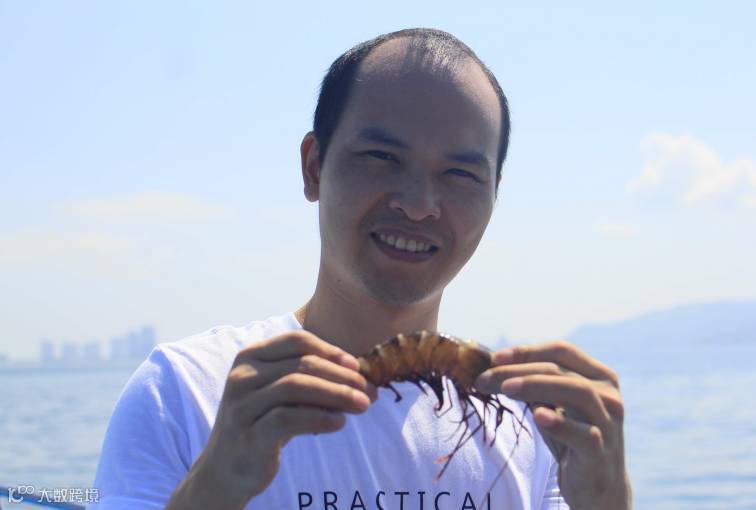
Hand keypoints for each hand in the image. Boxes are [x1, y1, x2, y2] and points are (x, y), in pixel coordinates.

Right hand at [167, 330, 376, 508]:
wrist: (226, 469)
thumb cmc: (263, 424)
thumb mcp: (283, 395)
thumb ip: (312, 381)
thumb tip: (362, 379)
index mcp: (250, 357)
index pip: (297, 341)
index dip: (331, 351)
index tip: (356, 367)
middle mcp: (242, 375)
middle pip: (302, 364)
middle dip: (341, 377)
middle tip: (369, 391)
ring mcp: (241, 404)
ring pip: (296, 387)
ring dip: (337, 395)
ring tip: (362, 406)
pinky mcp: (247, 434)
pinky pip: (288, 419)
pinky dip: (319, 418)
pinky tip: (339, 423)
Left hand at [474, 341, 630, 509]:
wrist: (597, 489)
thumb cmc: (570, 440)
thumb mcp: (553, 407)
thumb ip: (535, 386)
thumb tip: (494, 367)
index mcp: (599, 377)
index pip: (562, 351)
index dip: (527, 351)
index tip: (495, 357)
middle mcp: (608, 395)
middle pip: (561, 370)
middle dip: (519, 370)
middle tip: (485, 378)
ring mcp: (608, 423)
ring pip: (577, 392)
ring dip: (536, 386)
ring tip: (506, 389)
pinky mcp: (602, 452)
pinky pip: (584, 434)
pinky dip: (560, 423)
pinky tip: (538, 416)